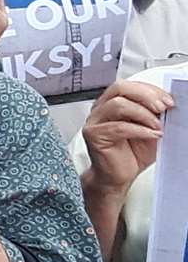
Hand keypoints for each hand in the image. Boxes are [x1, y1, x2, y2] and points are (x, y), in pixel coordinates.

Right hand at [80, 79, 173, 193]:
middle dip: (145, 96)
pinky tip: (152, 135)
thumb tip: (169, 104)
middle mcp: (100, 108)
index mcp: (112, 102)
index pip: (129, 85)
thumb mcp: (150, 129)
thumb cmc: (131, 153)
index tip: (169, 100)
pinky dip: (140, 130)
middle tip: (163, 108)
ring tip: (157, 126)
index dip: (150, 90)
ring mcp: (94, 121)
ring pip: (117, 105)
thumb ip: (155, 115)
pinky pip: (118, 127)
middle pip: (119, 88)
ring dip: (143, 114)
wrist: (117, 176)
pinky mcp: (93, 135)